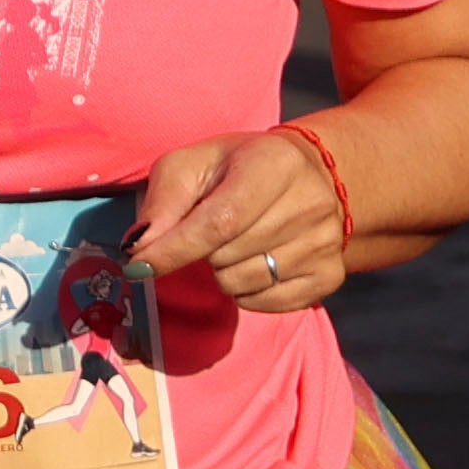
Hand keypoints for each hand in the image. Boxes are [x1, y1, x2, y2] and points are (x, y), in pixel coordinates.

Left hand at [132, 127, 348, 311]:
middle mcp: (310, 203)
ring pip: (243, 283)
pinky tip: (253, 262)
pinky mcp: (330, 275)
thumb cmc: (238, 167)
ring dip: (222, 271)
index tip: (138, 266)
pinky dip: (245, 291)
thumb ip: (163, 202)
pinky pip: (266, 304)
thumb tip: (140, 249)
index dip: (175, 249)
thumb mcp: (192, 165)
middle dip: (200, 252)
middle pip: (227, 256)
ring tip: (234, 244)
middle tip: (209, 229)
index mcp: (274, 164)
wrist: (309, 175)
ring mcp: (325, 242)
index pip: (220, 220)